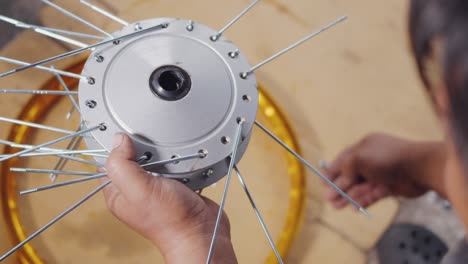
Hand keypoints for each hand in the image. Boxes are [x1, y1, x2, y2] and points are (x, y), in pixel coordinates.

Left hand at [101, 133, 236, 263]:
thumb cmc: (171, 220)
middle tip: (150, 143)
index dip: (112, 145)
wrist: (202, 232)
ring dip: (163, 152)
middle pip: (132, 157)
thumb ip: (122, 165)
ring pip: (154, 159)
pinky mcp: (176, 185)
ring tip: (169, 154)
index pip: (107, 162)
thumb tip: (118, 140)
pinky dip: (179, 160)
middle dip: (141, 147)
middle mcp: (136, 190)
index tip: (122, 130)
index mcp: (119, 193)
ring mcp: (157, 188)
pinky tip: (182, 160)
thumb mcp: (139, 189)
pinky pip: (173, 165)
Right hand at [324, 133, 441, 209]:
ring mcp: (381, 174)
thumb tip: (335, 180)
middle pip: (351, 175)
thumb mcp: (358, 158)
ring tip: (337, 206)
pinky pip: (372, 194)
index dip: (332, 171)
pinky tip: (354, 208)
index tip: (322, 183)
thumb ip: (344, 169)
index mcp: (364, 147)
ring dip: (348, 196)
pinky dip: (363, 201)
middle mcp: (371, 159)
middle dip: (339, 187)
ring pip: (360, 186)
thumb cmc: (388, 158)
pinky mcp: (389, 187)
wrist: (419, 168)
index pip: (343, 159)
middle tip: (328, 199)